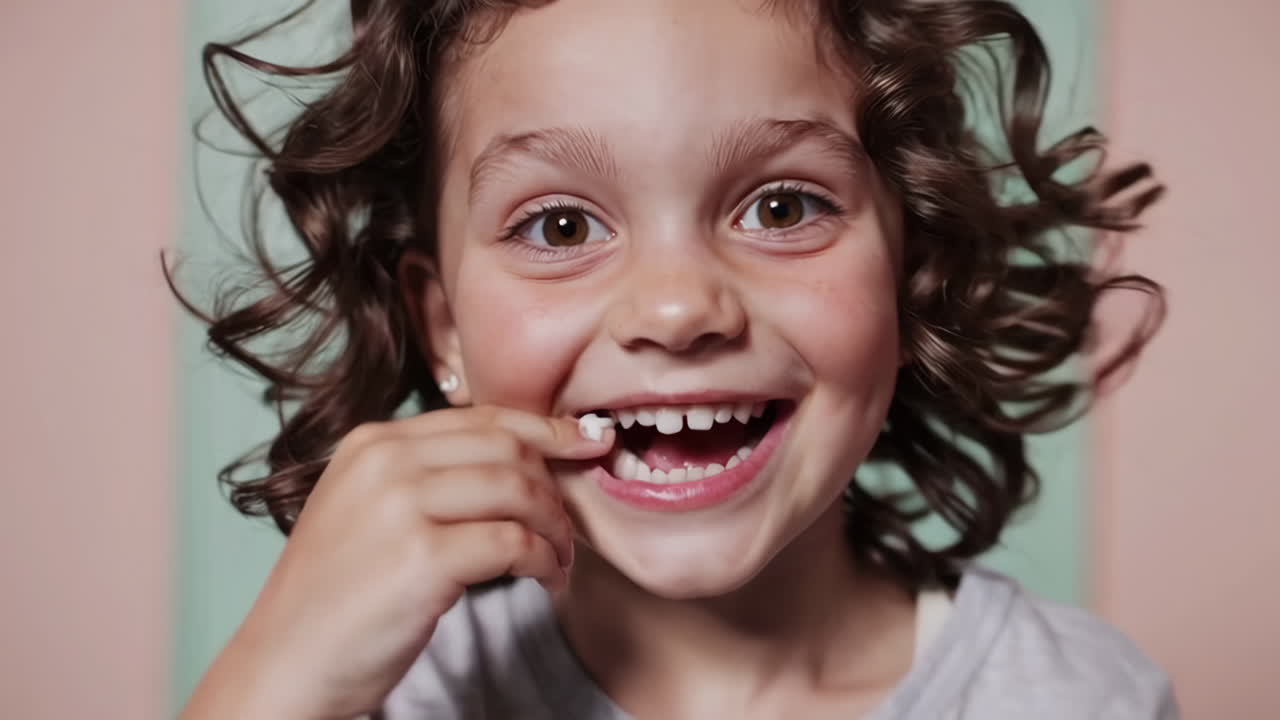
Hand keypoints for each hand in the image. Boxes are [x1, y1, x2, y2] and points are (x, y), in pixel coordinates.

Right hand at [179, 405, 613, 719]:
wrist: (285, 663)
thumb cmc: (334, 596)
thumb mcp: (365, 509)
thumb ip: (422, 476)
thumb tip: (516, 462)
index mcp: (371, 442)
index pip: (481, 417)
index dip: (544, 429)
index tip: (587, 442)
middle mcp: (384, 462)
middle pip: (506, 448)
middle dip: (553, 482)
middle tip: (569, 522)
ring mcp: (400, 506)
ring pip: (517, 491)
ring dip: (554, 526)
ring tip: (560, 556)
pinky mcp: (421, 558)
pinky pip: (513, 542)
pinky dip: (544, 560)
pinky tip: (546, 577)